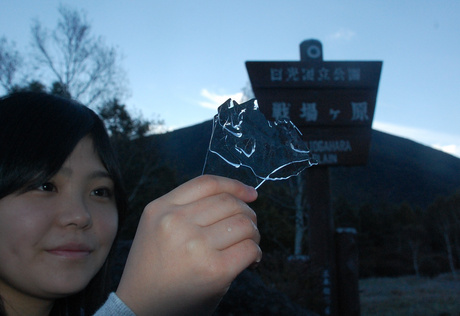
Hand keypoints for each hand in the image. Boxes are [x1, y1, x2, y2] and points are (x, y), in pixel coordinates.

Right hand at [116, 175, 260, 314]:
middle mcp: (175, 222)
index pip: (207, 183)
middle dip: (247, 213)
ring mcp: (195, 245)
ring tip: (249, 244)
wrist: (141, 308)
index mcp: (160, 208)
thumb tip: (240, 199)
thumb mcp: (158, 228)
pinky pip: (250, 248)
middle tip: (249, 227)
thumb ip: (187, 209)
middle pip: (229, 202)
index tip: (250, 194)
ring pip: (244, 223)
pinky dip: (256, 253)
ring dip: (254, 233)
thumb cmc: (155, 269)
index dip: (235, 185)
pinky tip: (250, 261)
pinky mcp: (214, 270)